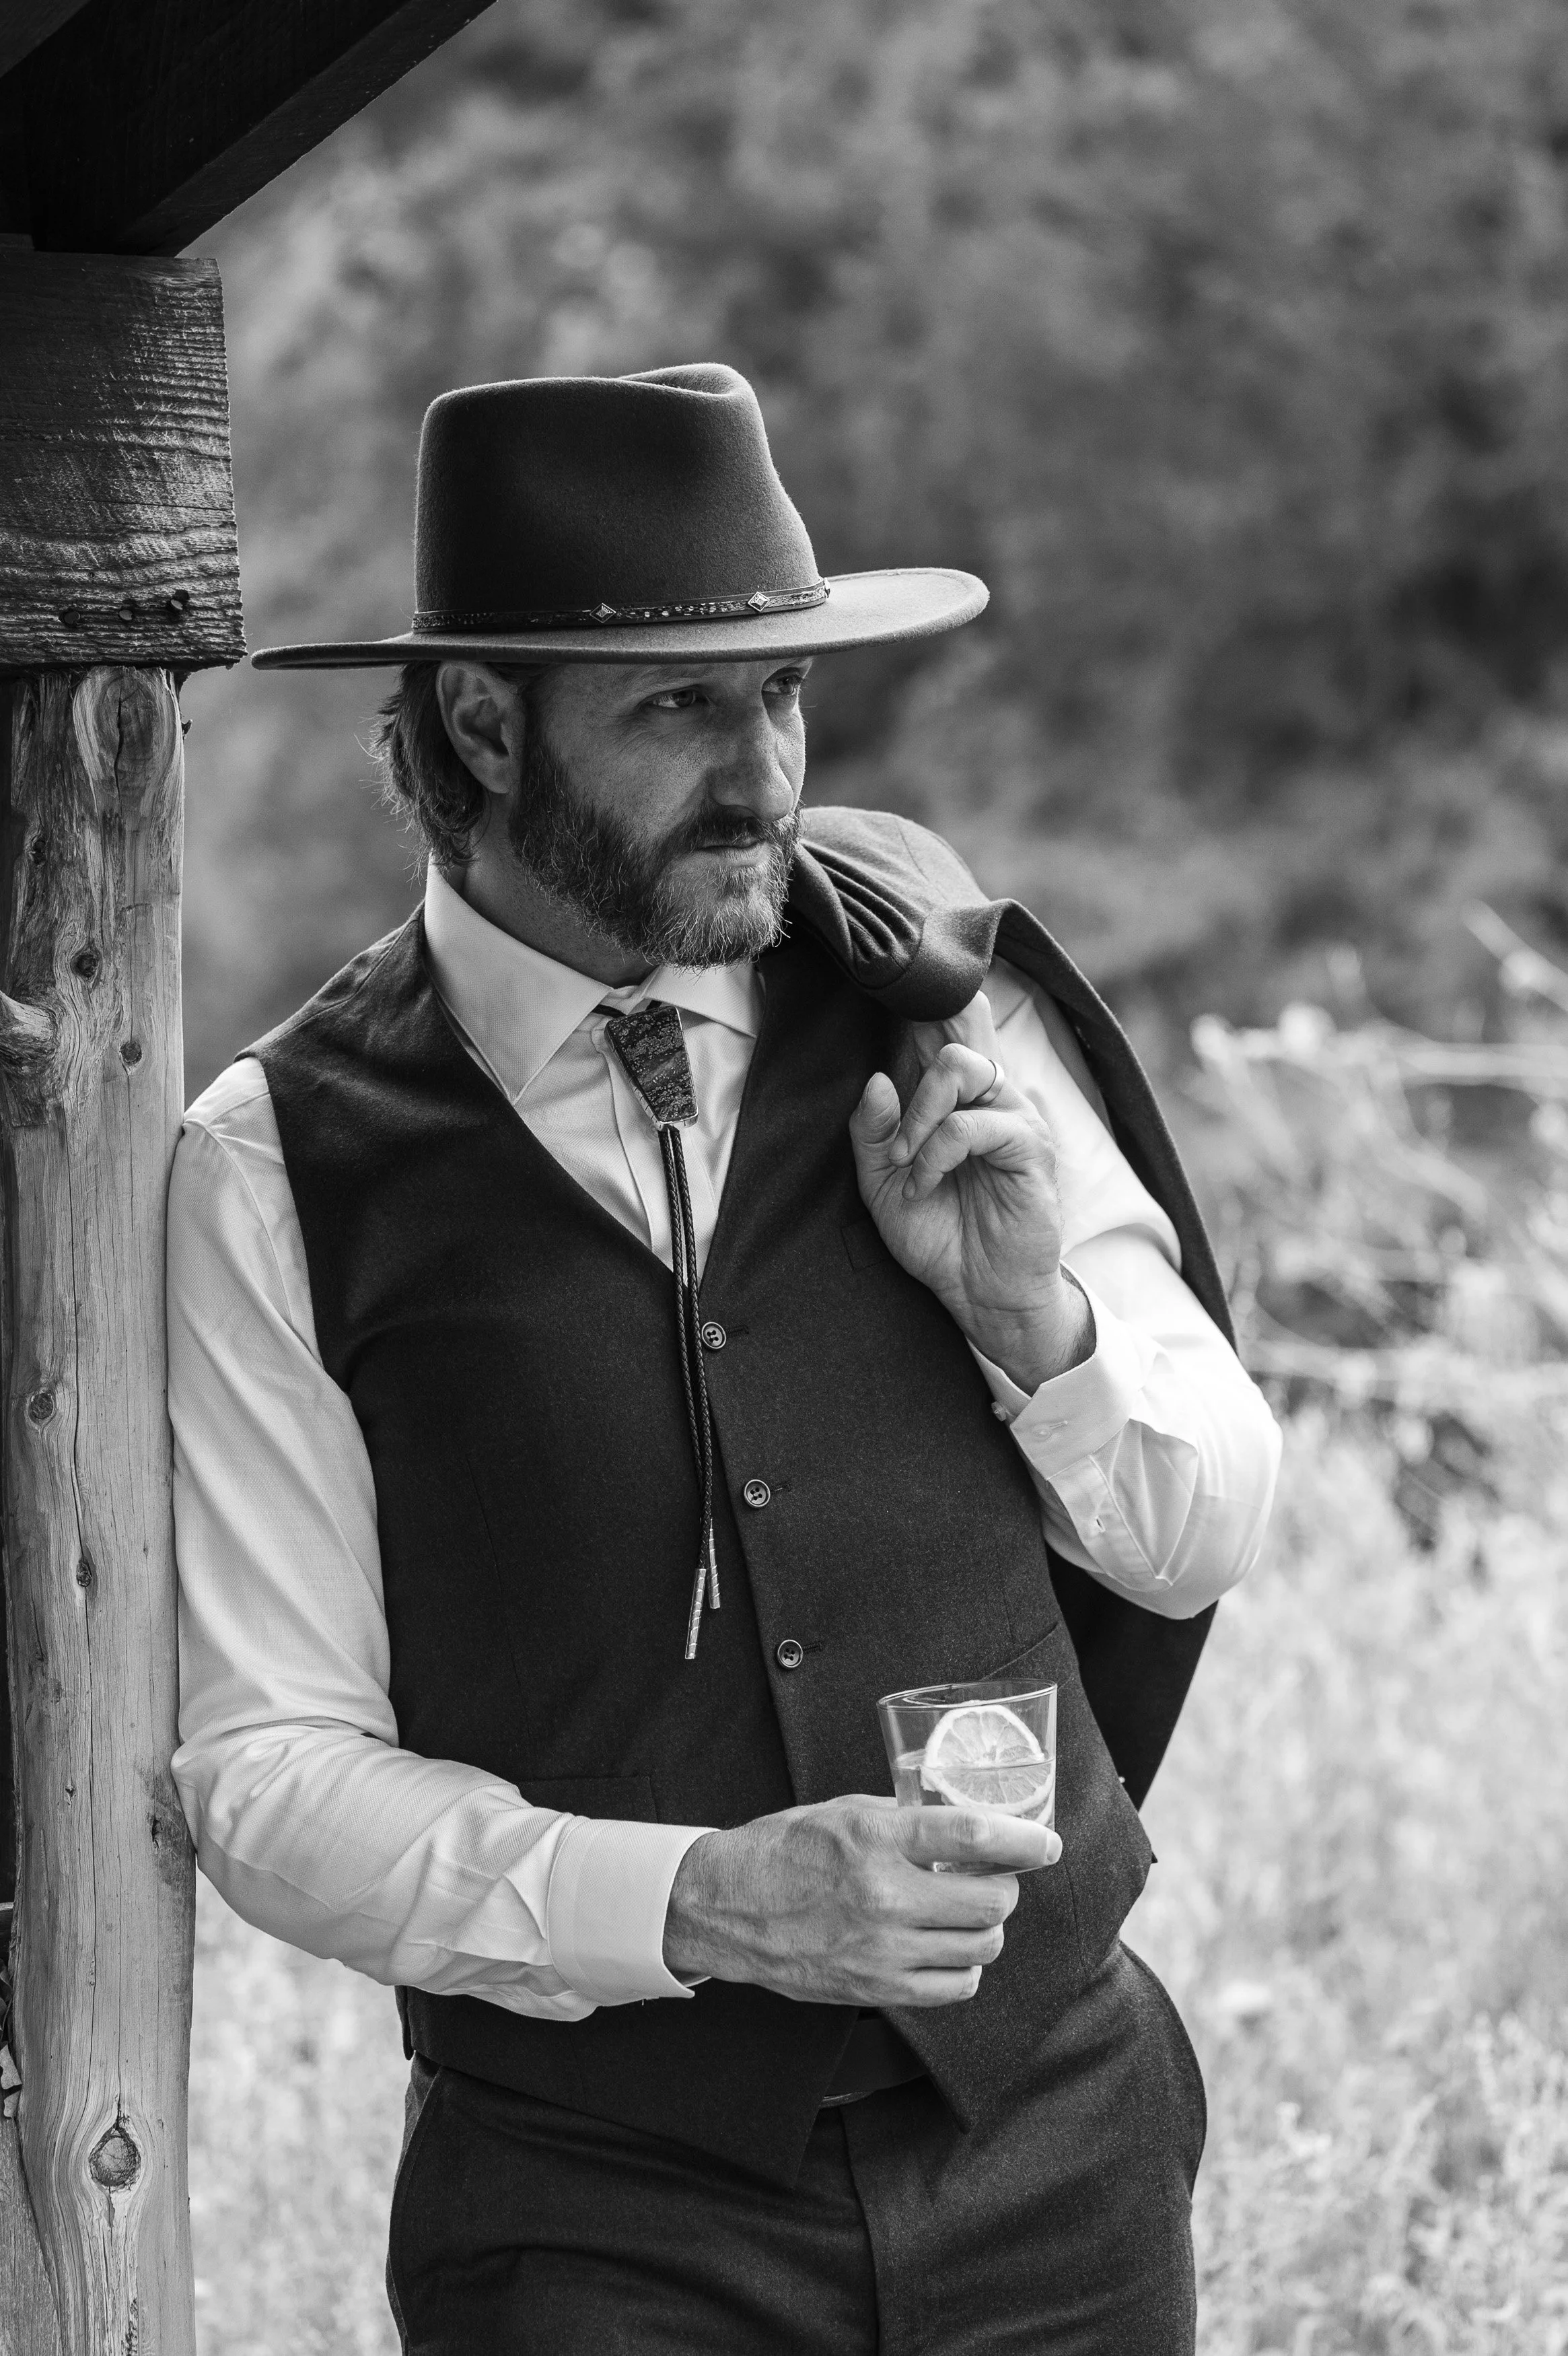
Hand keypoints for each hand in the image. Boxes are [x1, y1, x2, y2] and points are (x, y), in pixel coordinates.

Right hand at [662, 1794, 1060, 2007]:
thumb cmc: (784, 1849)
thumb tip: (965, 1819)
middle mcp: (885, 1896)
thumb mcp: (846, 1810)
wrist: (728, 1906)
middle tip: (995, 1876)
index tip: (1046, 1842)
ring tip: (967, 1911)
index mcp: (876, 1838)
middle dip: (1005, 1887)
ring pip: (980, 1947)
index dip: (1024, 1839)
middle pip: (990, 1901)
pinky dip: (963, 1967)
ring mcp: (882, 1950)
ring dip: (986, 1927)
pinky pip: (954, 1987)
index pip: (973, 1835)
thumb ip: (907, 1817)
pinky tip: (946, 1947)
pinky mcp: (876, 1988)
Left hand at [848, 996, 1093, 1390]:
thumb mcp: (882, 1185)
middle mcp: (989, 1099)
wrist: (980, 1294)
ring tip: (912, 1166)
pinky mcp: (1029, 1147)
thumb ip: (873, 1133)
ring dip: (921, 1117)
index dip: (921, 1008)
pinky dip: (938, 1151)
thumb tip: (878, 1080)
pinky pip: (974, 1123)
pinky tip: (927, 1183)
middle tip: (900, 1143)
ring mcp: (1013, 1118)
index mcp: (955, 1102)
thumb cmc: (938, 1236)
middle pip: (953, 1035)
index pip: (942, 1033)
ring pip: (963, 1066)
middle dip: (913, 1081)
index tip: (888, 993)